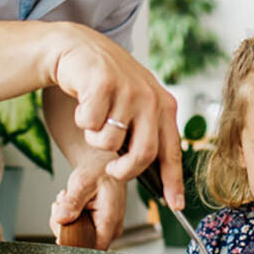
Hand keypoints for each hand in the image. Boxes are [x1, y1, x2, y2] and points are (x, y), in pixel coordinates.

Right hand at [49, 25, 183, 207]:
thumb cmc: (105, 84)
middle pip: (143, 155)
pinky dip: (81, 121)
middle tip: (112, 170)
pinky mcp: (103, 85)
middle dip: (124, 171)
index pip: (171, 150)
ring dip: (95, 138)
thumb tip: (152, 171)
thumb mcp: (135, 104)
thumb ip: (145, 131)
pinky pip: (89, 126)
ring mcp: (128, 90)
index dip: (174, 180)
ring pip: (110, 143)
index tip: (176, 204)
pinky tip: (84, 103)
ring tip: (95, 117)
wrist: (77, 49)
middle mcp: (150, 98)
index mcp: (163, 105)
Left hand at [50, 159, 127, 248]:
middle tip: (61, 204)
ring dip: (65, 220)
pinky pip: (80, 231)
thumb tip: (61, 220)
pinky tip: (69, 203)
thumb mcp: (83, 183)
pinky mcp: (99, 225)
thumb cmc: (99, 171)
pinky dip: (69, 218)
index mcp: (110, 220)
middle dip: (65, 227)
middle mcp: (111, 228)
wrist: (103, 164)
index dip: (72, 243)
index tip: (60, 225)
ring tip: (66, 199)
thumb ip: (72, 202)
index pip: (92, 249)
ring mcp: (106, 228)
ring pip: (79, 237)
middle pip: (82, 244)